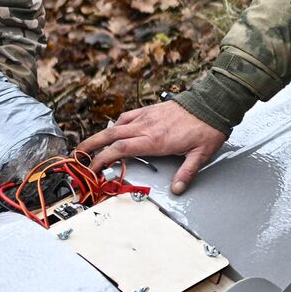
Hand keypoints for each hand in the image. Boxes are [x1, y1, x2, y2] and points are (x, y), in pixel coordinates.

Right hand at [76, 98, 227, 192]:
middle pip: (110, 135)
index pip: (121, 149)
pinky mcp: (151, 109)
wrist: (213, 102)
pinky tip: (115, 129)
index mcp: (155, 140)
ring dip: (100, 135)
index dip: (103, 159)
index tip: (93, 169)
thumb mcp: (201, 154)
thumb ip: (187, 173)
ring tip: (89, 145)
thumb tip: (178, 189)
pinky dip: (117, 124)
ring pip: (116, 125)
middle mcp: (146, 126)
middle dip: (91, 146)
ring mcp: (147, 116)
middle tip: (77, 155)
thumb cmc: (207, 127)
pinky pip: (128, 116)